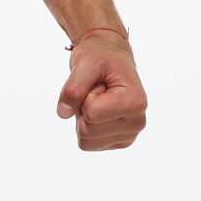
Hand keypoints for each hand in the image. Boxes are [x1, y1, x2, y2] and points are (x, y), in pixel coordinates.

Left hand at [56, 31, 146, 150]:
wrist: (110, 55)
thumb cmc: (101, 56)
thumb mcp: (85, 63)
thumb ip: (73, 88)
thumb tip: (63, 113)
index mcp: (136, 102)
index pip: (92, 114)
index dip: (86, 96)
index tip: (98, 83)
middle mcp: (137, 122)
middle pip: (88, 131)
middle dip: (83, 108)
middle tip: (96, 90)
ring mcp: (129, 135)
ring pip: (86, 141)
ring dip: (84, 118)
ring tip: (97, 99)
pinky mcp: (118, 141)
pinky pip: (88, 144)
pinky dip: (86, 126)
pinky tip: (98, 110)